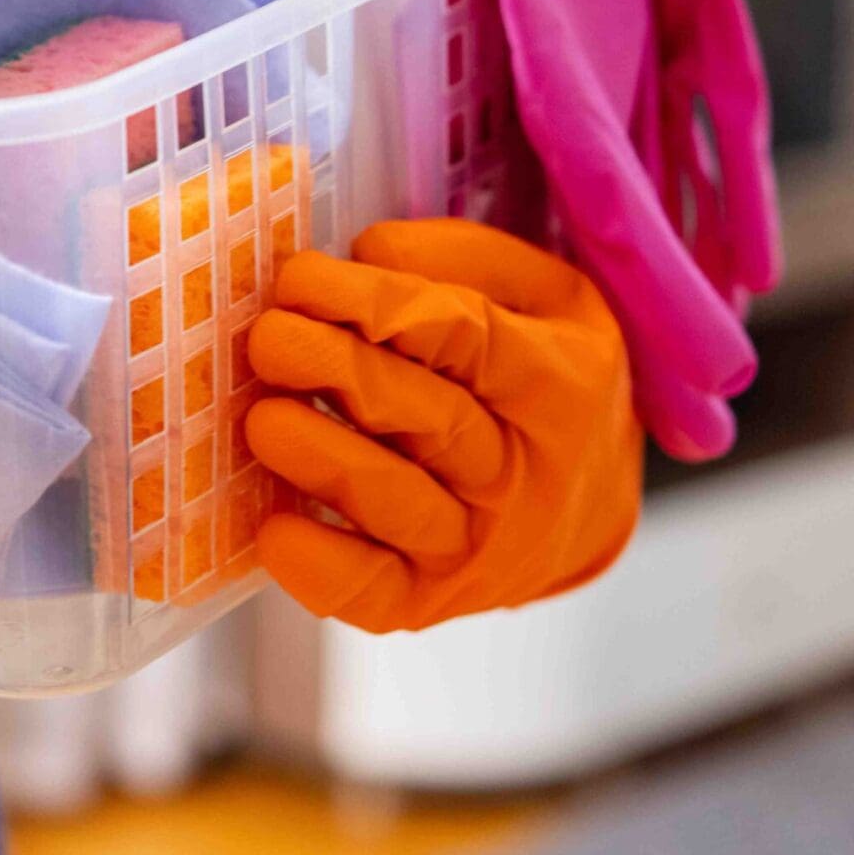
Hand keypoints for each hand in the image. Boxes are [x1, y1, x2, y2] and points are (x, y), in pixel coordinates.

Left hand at [244, 221, 638, 632]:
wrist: (589, 508)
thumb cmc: (544, 377)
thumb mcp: (543, 293)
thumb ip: (462, 257)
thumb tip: (367, 254)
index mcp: (558, 380)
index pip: (462, 335)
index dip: (373, 304)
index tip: (299, 278)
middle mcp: (525, 473)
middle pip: (429, 418)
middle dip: (341, 373)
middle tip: (270, 339)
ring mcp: (481, 545)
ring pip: (398, 503)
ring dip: (324, 460)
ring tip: (264, 420)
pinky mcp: (434, 600)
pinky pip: (375, 593)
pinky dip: (323, 568)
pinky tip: (275, 530)